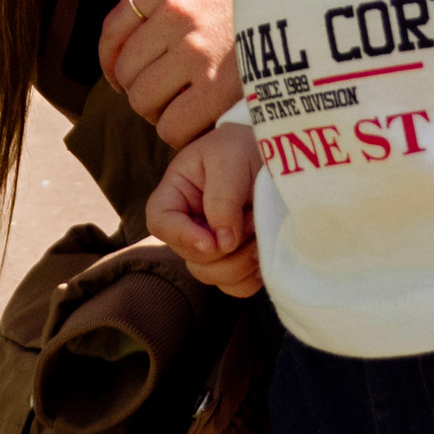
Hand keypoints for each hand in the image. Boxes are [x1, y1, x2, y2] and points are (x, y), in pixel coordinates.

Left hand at [99, 0, 240, 148]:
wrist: (315, 1)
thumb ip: (172, 1)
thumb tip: (131, 39)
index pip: (114, 30)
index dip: (111, 62)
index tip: (120, 77)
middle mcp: (177, 14)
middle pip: (126, 72)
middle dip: (139, 91)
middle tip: (163, 98)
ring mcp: (196, 51)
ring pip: (144, 101)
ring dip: (158, 114)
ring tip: (182, 111)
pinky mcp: (217, 87)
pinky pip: (173, 125)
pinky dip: (179, 133)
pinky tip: (197, 126)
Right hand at [148, 124, 262, 296]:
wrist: (273, 152)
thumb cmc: (242, 147)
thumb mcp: (228, 159)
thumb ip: (221, 198)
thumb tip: (224, 241)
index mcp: (175, 195)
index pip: (159, 223)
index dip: (182, 237)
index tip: (212, 240)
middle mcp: (188, 225)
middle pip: (191, 258)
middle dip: (225, 248)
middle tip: (251, 218)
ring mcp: (210, 247)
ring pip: (214, 276)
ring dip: (242, 260)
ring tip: (260, 228)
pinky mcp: (234, 262)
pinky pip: (238, 286)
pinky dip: (253, 273)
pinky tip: (264, 246)